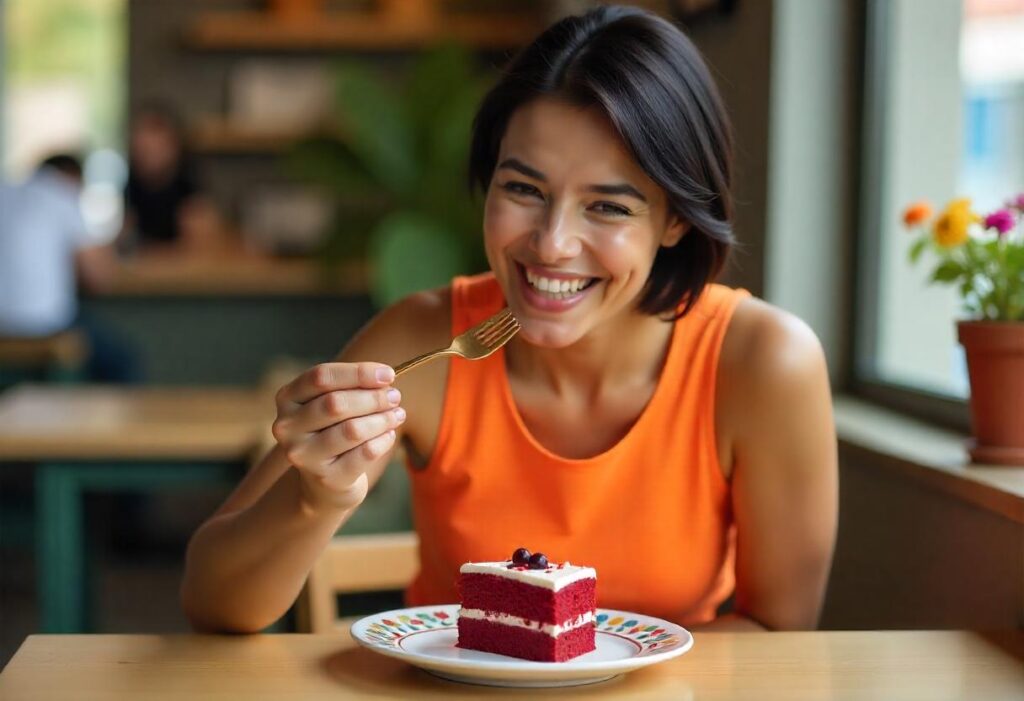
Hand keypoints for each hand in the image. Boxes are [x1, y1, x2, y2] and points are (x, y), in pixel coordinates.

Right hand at [272, 362, 404, 511]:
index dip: (358, 373)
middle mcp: (288, 427)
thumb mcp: (333, 403)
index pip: (321, 377)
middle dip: (373, 398)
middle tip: (395, 396)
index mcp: (287, 398)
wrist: (326, 481)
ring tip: (397, 414)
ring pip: (352, 430)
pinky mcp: (327, 478)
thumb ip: (352, 386)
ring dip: (382, 419)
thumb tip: (384, 377)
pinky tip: (389, 435)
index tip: (388, 374)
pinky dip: (383, 441)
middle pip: (335, 404)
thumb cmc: (333, 430)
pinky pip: (364, 453)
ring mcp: (304, 455)